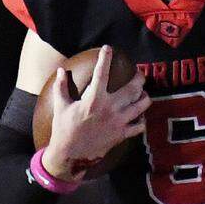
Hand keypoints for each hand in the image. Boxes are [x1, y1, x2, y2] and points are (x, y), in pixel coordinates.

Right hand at [43, 46, 150, 178]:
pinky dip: (141, 120)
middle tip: (139, 74)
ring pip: (141, 106)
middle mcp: (110, 109)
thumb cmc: (64, 129)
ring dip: (144, 97)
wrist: (71, 155)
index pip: (102, 73)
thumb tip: (60, 70)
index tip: (109, 49)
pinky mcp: (122, 135)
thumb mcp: (60, 106)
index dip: (105, 58)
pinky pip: (139, 126)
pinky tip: (139, 117)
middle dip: (139, 78)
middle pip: (132, 88)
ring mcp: (119, 122)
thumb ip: (61, 87)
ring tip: (143, 93)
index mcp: (94, 99)